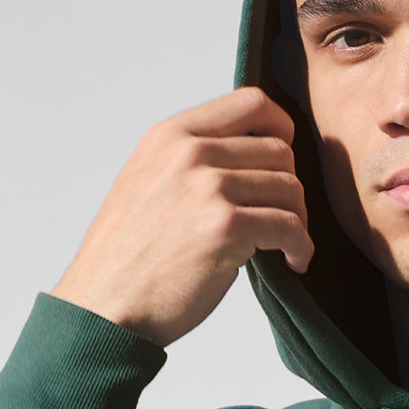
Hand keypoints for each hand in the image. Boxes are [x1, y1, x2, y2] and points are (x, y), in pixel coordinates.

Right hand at [51, 87, 313, 346]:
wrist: (107, 306)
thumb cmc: (130, 257)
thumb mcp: (148, 182)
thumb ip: (191, 160)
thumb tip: (250, 155)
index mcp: (171, 135)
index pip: (250, 103)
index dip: (281, 129)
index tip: (285, 161)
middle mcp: (190, 153)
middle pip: (279, 151)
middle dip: (290, 188)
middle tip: (285, 219)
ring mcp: (207, 188)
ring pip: (290, 188)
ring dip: (298, 220)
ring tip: (287, 245)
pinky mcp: (225, 227)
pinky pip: (289, 226)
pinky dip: (301, 246)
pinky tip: (294, 261)